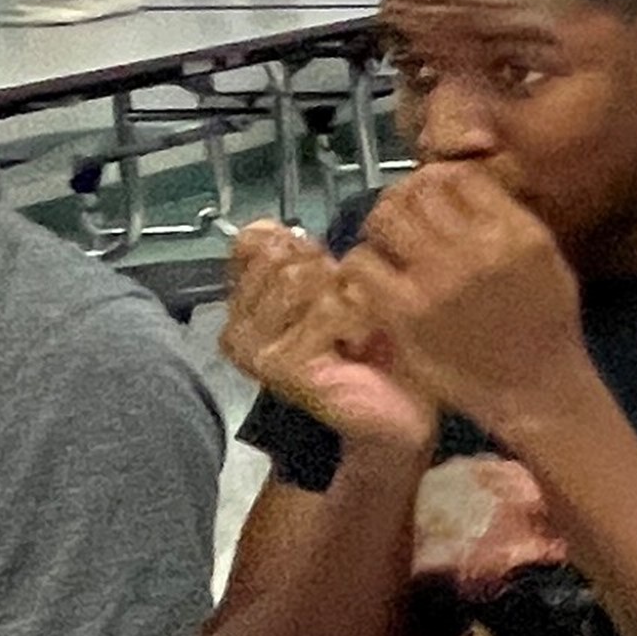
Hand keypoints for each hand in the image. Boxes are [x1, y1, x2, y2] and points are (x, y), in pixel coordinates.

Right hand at [220, 220, 437, 461]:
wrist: (399, 408)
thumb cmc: (374, 345)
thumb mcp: (337, 286)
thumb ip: (300, 256)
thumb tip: (272, 227)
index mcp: (244, 304)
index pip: (253, 242)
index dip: (303, 247)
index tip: (328, 278)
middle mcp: (237, 329)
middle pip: (283, 258)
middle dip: (332, 275)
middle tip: (348, 313)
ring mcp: (254, 351)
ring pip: (302, 279)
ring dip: (348, 298)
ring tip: (355, 330)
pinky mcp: (280, 367)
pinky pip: (325, 308)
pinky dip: (357, 320)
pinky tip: (358, 347)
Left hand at [347, 160, 591, 442]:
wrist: (536, 390)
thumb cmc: (546, 326)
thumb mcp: (546, 259)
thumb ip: (508, 220)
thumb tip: (464, 188)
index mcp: (514, 231)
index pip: (459, 177)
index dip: (436, 180)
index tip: (430, 195)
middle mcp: (476, 247)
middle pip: (417, 191)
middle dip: (403, 198)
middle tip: (400, 217)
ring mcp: (438, 279)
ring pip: (384, 219)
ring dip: (379, 226)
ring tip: (385, 244)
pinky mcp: (405, 312)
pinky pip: (363, 263)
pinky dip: (361, 264)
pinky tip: (374, 277)